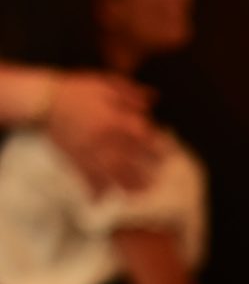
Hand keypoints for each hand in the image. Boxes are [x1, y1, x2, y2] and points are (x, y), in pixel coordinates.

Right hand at [45, 72, 164, 191]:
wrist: (44, 100)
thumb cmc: (77, 90)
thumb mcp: (105, 84)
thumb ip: (130, 93)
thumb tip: (153, 99)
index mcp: (114, 119)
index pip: (143, 137)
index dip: (158, 146)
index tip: (169, 154)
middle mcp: (104, 139)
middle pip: (132, 160)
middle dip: (147, 170)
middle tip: (159, 179)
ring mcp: (89, 151)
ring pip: (113, 174)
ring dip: (128, 185)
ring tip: (141, 192)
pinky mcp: (75, 158)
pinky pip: (86, 178)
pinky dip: (94, 191)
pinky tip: (102, 199)